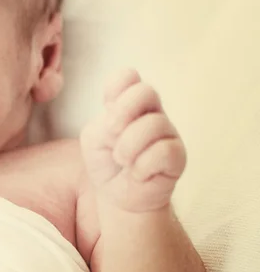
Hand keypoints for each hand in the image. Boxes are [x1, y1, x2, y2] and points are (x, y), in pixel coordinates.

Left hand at [80, 69, 185, 211]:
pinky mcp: (178, 156)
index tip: (107, 109)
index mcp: (127, 103)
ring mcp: (167, 132)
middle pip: (146, 90)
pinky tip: (138, 174)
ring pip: (153, 124)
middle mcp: (151, 113)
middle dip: (123, 111)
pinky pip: (163, 151)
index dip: (115, 88)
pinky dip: (142, 167)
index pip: (128, 77)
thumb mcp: (94, 138)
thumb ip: (104, 124)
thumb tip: (125, 126)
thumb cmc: (106, 161)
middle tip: (112, 132)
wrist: (118, 195)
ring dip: (128, 147)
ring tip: (123, 161)